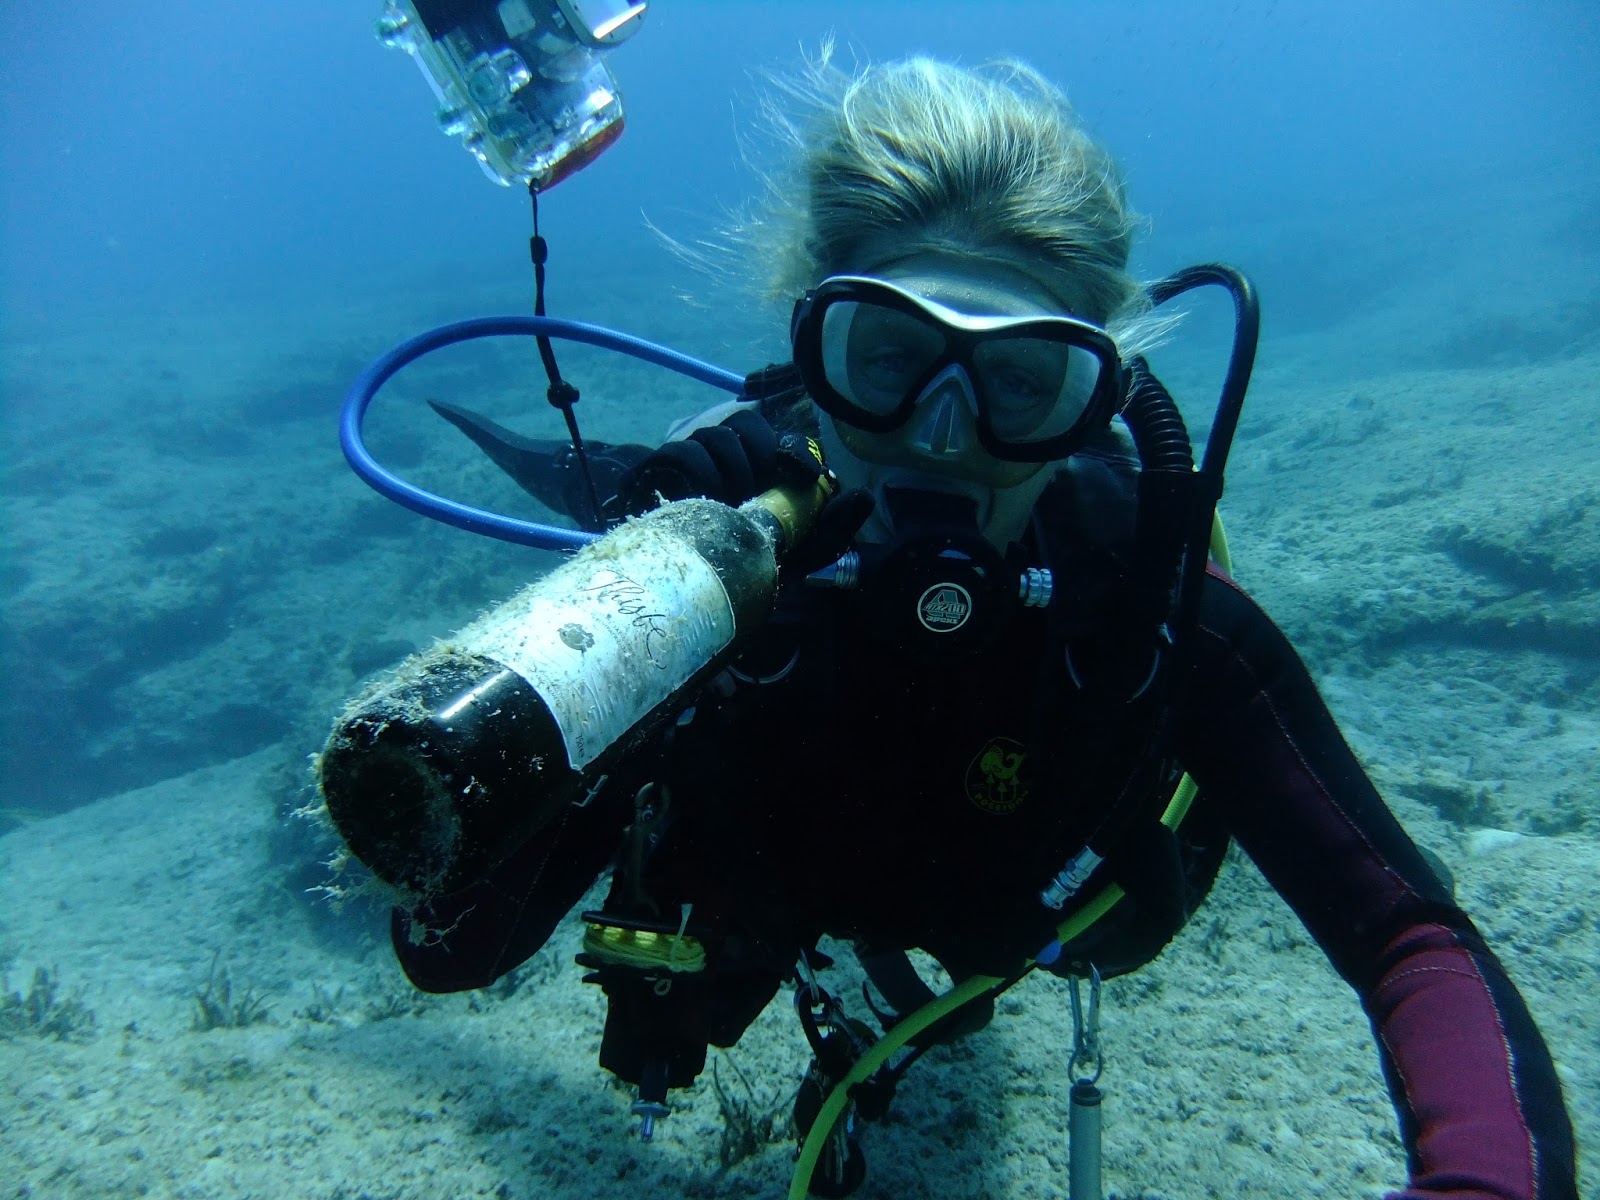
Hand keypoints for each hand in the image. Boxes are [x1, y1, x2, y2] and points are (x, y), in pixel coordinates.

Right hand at [613, 407, 871, 574]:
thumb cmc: (750, 564)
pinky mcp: (663, 468)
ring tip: (731, 505)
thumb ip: (833, 525)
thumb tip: (864, 496)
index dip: (794, 448)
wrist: (692, 584)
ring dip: (731, 469)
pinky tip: (708, 499)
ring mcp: (694, 456)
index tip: (805, 476)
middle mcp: (729, 452)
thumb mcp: (799, 552)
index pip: (779, 434)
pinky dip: (701, 472)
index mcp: (762, 465)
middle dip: (759, 458)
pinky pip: (685, 452)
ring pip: (717, 436)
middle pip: (746, 423)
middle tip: (759, 494)